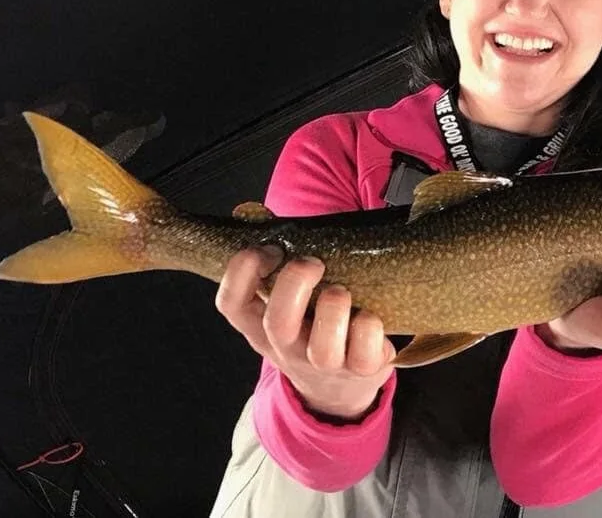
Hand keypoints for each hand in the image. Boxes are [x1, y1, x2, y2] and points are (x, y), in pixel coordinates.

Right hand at [215, 247, 395, 419]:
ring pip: (323, 346)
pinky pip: (365, 351)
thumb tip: (255, 212)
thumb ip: (275, 266)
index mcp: (260, 328)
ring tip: (342, 291)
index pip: (231, 303)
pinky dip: (371, 327)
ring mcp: (323, 365)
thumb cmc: (310, 330)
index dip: (242, 271)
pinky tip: (369, 316)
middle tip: (313, 263)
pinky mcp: (360, 371)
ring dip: (334, 307)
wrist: (337, 390)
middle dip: (295, 283)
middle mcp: (287, 349)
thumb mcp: (285, 306)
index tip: (267, 249)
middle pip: (277, 322)